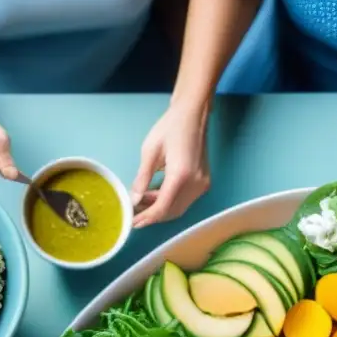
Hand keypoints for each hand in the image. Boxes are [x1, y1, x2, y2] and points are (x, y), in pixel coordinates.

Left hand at [131, 103, 210, 228]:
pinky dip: (170, 201)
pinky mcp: (204, 182)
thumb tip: (134, 200)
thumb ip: (142, 179)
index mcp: (181, 175)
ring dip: (161, 209)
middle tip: (134, 215)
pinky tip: (155, 195)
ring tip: (142, 203)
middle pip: (171, 212)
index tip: (132, 222)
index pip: (162, 208)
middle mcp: (195, 183)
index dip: (146, 218)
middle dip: (152, 216)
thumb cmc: (170, 128)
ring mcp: (202, 184)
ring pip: (179, 208)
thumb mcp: (149, 152)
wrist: (192, 114)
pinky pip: (185, 200)